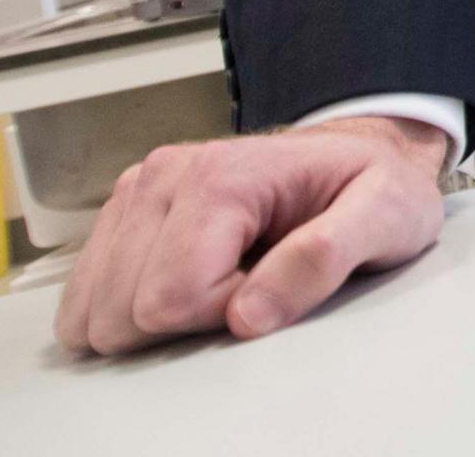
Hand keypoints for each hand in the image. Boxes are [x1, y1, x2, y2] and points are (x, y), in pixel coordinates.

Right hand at [54, 113, 451, 355]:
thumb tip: (247, 314)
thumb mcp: (385, 216)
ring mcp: (139, 191)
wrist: (359, 153)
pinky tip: (187, 280)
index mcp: (219, 176)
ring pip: (95, 307)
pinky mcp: (127, 211)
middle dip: (183, 321)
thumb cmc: (371, 184)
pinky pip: (90, 293)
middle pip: (120, 310)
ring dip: (155, 315)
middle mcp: (165, 176)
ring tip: (221, 279)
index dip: (219, 316)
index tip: (266, 288)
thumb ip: (323, 260)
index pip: (168, 300)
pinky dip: (132, 306)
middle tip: (247, 284)